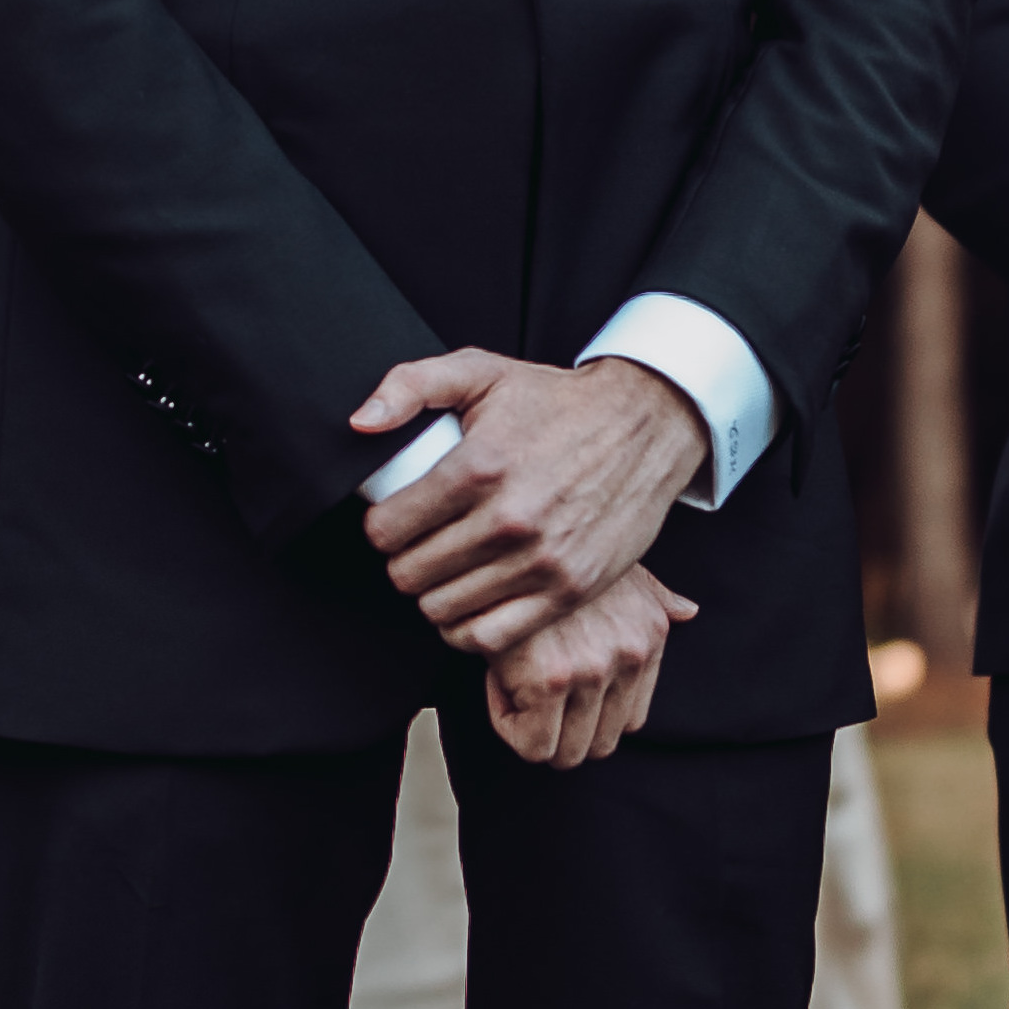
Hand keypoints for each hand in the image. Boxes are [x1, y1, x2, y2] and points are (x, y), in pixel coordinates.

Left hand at [353, 350, 709, 653]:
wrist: (646, 425)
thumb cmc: (559, 402)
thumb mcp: (482, 372)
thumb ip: (411, 385)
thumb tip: (361, 421)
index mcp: (479, 467)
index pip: (387, 530)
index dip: (381, 527)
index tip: (395, 521)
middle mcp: (508, 519)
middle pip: (410, 574)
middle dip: (404, 560)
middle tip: (420, 545)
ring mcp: (541, 561)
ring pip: (443, 609)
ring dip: (433, 594)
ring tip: (445, 572)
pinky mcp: (569, 590)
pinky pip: (490, 636)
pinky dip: (468, 628)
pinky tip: (470, 602)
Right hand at [485, 563, 695, 766]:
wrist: (520, 531)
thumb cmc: (562, 550)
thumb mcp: (623, 568)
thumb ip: (656, 597)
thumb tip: (687, 610)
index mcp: (650, 637)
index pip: (629, 720)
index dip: (586, 714)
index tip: (555, 685)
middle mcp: (630, 657)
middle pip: (599, 745)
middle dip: (559, 732)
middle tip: (528, 695)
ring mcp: (595, 670)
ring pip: (565, 752)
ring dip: (532, 729)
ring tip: (510, 684)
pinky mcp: (553, 678)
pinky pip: (531, 742)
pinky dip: (507, 722)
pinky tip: (496, 679)